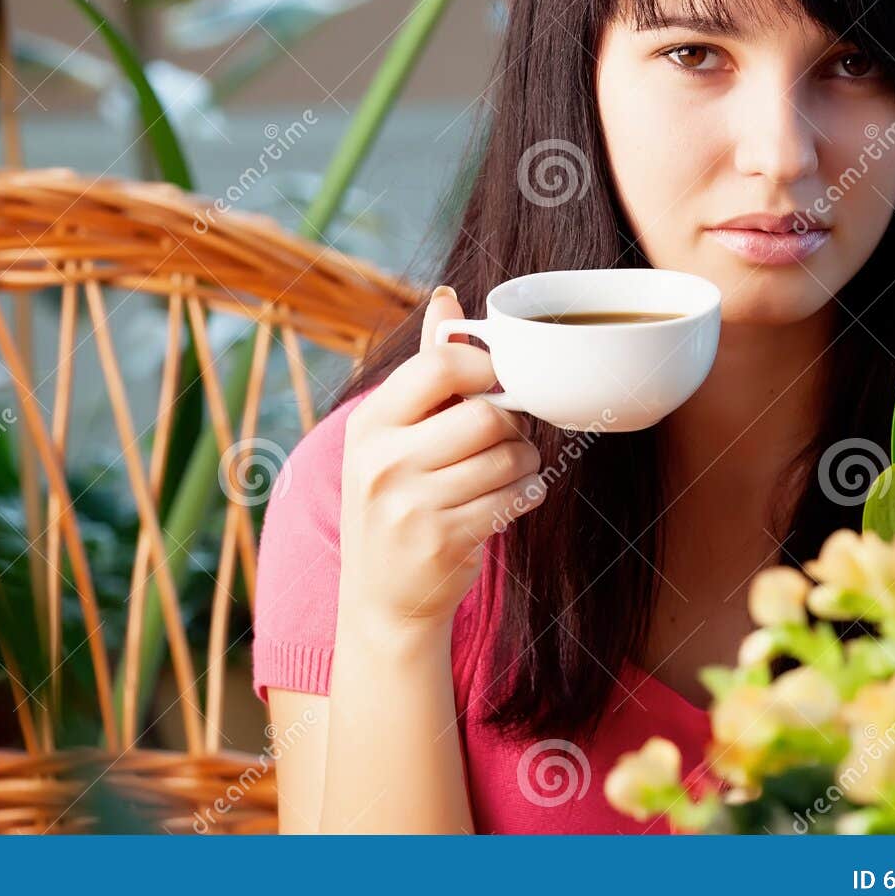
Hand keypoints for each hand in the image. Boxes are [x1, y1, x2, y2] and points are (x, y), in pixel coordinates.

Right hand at [337, 284, 545, 633]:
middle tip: (506, 437)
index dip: (483, 368)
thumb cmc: (396, 501)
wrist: (382, 598)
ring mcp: (413, 505)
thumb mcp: (392, 435)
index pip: (438, 366)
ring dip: (524, 462)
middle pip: (486, 414)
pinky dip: (525, 494)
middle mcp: (384, 462)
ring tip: (508, 471)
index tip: (492, 385)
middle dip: (512, 425)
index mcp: (369, 424)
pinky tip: (509, 499)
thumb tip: (446, 297)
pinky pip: (515, 498)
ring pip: (509, 456)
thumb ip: (425, 369)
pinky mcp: (446, 540)